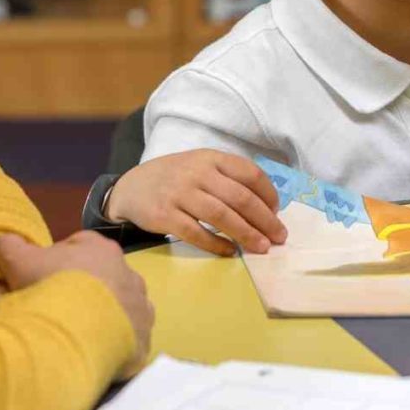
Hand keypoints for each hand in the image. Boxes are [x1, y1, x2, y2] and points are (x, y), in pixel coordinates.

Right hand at [0, 232, 153, 374]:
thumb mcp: (18, 262)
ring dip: (102, 315)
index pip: (80, 245)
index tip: (42, 277)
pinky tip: (93, 350)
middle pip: (102, 277)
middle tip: (58, 307)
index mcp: (101, 248)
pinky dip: (113, 341)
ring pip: (119, 306)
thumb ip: (6, 247)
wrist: (79, 334)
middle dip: (83, 288)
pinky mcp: (144, 338)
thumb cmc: (51, 289)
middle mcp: (128, 273)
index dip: (57, 260)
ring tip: (76, 332)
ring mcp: (141, 306)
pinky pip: (128, 337)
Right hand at [105, 150, 287, 256]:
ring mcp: (179, 194)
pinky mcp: (165, 216)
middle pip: (240, 198)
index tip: (277, 212)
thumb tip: (265, 207)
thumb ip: (227, 179)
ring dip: (246, 234)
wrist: (130, 189)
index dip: (268, 194)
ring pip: (222, 216)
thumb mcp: (199, 167)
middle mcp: (196, 173)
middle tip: (279, 237)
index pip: (249, 173)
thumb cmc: (174, 180)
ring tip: (262, 247)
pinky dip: (217, 244)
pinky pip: (197, 233)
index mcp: (210, 158)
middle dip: (264, 220)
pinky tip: (230, 251)